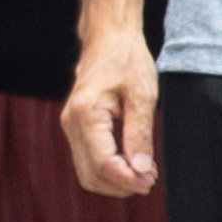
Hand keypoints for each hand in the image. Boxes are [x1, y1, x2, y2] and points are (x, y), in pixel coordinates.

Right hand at [63, 25, 163, 197]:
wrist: (108, 37)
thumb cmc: (126, 59)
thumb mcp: (142, 94)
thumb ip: (140, 134)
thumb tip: (140, 170)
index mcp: (86, 113)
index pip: (103, 162)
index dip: (128, 179)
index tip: (151, 180)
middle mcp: (72, 122)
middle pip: (91, 174)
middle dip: (121, 184)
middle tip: (150, 179)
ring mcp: (70, 126)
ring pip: (87, 172)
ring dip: (115, 180)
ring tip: (144, 172)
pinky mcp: (76, 127)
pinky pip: (87, 160)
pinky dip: (108, 169)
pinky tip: (131, 162)